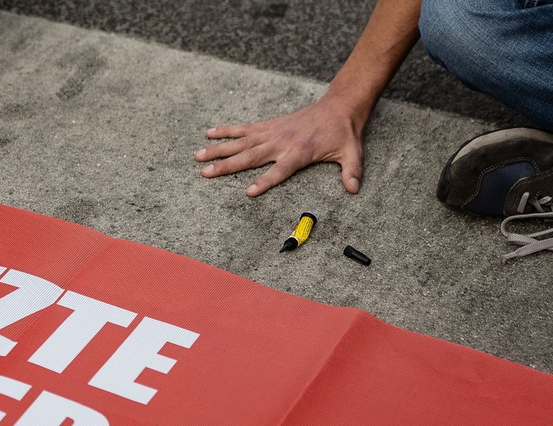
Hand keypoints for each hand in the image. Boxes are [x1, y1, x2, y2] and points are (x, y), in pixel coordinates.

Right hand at [195, 96, 364, 196]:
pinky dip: (226, 131)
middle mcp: (281, 142)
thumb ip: (351, 171)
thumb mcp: (352, 153)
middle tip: (205, 172)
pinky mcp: (269, 125)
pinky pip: (244, 129)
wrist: (339, 105)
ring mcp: (273, 132)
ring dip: (218, 149)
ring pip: (241, 143)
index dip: (265, 181)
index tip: (249, 192)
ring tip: (198, 156)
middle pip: (250, 156)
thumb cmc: (343, 132)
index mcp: (299, 152)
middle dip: (226, 165)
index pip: (279, 170)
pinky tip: (209, 133)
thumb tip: (354, 189)